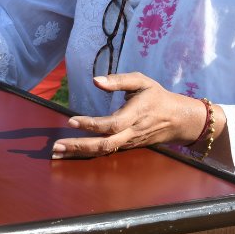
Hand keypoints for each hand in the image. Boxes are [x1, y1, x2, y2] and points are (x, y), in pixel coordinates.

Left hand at [50, 72, 209, 158]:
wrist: (178, 120)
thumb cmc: (157, 97)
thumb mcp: (142, 82)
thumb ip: (119, 80)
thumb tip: (95, 81)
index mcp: (135, 115)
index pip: (112, 124)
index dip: (92, 124)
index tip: (71, 120)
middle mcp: (131, 133)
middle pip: (104, 144)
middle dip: (79, 146)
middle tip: (56, 147)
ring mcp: (128, 143)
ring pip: (103, 151)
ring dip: (79, 153)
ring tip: (57, 153)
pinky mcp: (126, 147)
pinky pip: (105, 151)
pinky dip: (87, 153)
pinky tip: (70, 153)